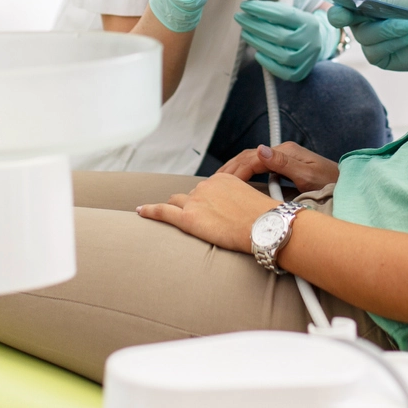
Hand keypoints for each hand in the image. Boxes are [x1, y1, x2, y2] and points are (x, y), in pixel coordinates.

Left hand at [137, 172, 283, 252]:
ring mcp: (196, 201)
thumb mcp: (253, 201)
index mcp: (222, 179)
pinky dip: (149, 211)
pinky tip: (140, 212)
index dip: (206, 202)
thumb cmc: (265, 220)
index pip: (205, 189)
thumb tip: (237, 212)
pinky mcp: (188, 218)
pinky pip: (162, 212)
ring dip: (176, 210)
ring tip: (173, 219)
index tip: (209, 210)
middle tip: (203, 222)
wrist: (266, 228)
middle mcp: (206, 186)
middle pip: (190, 196)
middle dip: (193, 207)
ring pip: (176, 203)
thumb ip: (239, 201)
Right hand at [216, 141, 340, 192]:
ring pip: (252, 160)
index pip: (253, 158)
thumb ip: (284, 163)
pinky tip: (238, 181)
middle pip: (249, 156)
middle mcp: (284, 152)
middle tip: (213, 183)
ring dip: (235, 169)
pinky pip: (260, 167)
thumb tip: (261, 149)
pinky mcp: (286, 167)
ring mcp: (285, 158)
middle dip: (230, 168)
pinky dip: (245, 173)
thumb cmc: (331, 185)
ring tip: (220, 182)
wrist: (348, 187)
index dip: (237, 171)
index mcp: (286, 152)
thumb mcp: (309, 176)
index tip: (224, 185)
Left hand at [236, 0, 337, 81]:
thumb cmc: (295, 27)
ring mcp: (308, 59)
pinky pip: (284, 73)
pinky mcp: (301, 73)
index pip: (284, 15)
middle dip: (256, 27)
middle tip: (240, 18)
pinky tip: (257, 54)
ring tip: (245, 34)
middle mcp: (312, 41)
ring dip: (259, 44)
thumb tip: (248, 9)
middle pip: (280, 36)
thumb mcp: (291, 15)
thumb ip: (273, 12)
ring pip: (282, 56)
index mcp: (309, 22)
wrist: (315, 44)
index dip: (262, 10)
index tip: (245, 6)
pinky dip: (268, 64)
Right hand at [326, 0, 407, 70]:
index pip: (341, 1)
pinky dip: (393, 42)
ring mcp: (368, 40)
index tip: (340, 3)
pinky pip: (374, 51)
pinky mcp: (378, 57)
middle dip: (352, 17)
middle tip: (357, 14)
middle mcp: (361, 21)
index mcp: (364, 3)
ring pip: (363, 36)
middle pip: (344, 19)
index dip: (336, 2)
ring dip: (388, 29)